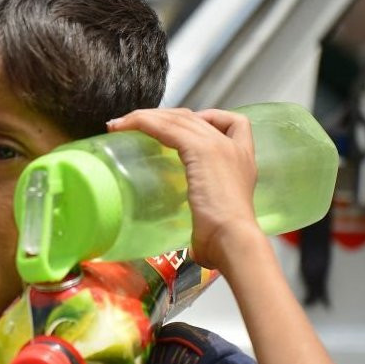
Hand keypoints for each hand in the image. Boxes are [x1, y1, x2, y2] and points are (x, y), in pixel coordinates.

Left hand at [106, 108, 263, 269]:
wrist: (233, 240)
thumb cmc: (226, 240)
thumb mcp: (217, 221)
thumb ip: (206, 222)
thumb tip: (195, 247)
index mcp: (244, 161)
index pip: (232, 122)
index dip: (206, 117)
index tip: (182, 128)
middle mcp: (234, 147)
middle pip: (194, 117)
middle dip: (162, 117)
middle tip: (136, 126)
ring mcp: (218, 145)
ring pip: (176, 118)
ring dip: (144, 117)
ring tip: (120, 124)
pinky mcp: (201, 149)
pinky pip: (167, 127)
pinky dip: (142, 122)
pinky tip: (125, 126)